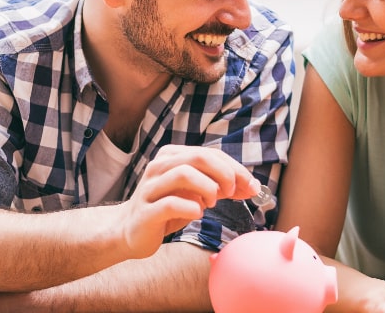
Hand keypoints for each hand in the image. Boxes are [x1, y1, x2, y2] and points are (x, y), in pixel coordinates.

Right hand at [118, 145, 259, 257]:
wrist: (131, 231)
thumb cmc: (168, 209)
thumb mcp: (197, 193)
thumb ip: (221, 186)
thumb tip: (253, 186)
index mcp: (172, 156)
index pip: (210, 153)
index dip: (235, 168)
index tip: (251, 186)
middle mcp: (159, 166)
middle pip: (199, 157)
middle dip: (224, 174)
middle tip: (232, 192)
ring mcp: (150, 188)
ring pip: (184, 174)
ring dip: (207, 189)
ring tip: (211, 203)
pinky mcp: (146, 211)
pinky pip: (171, 204)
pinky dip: (191, 208)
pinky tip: (196, 213)